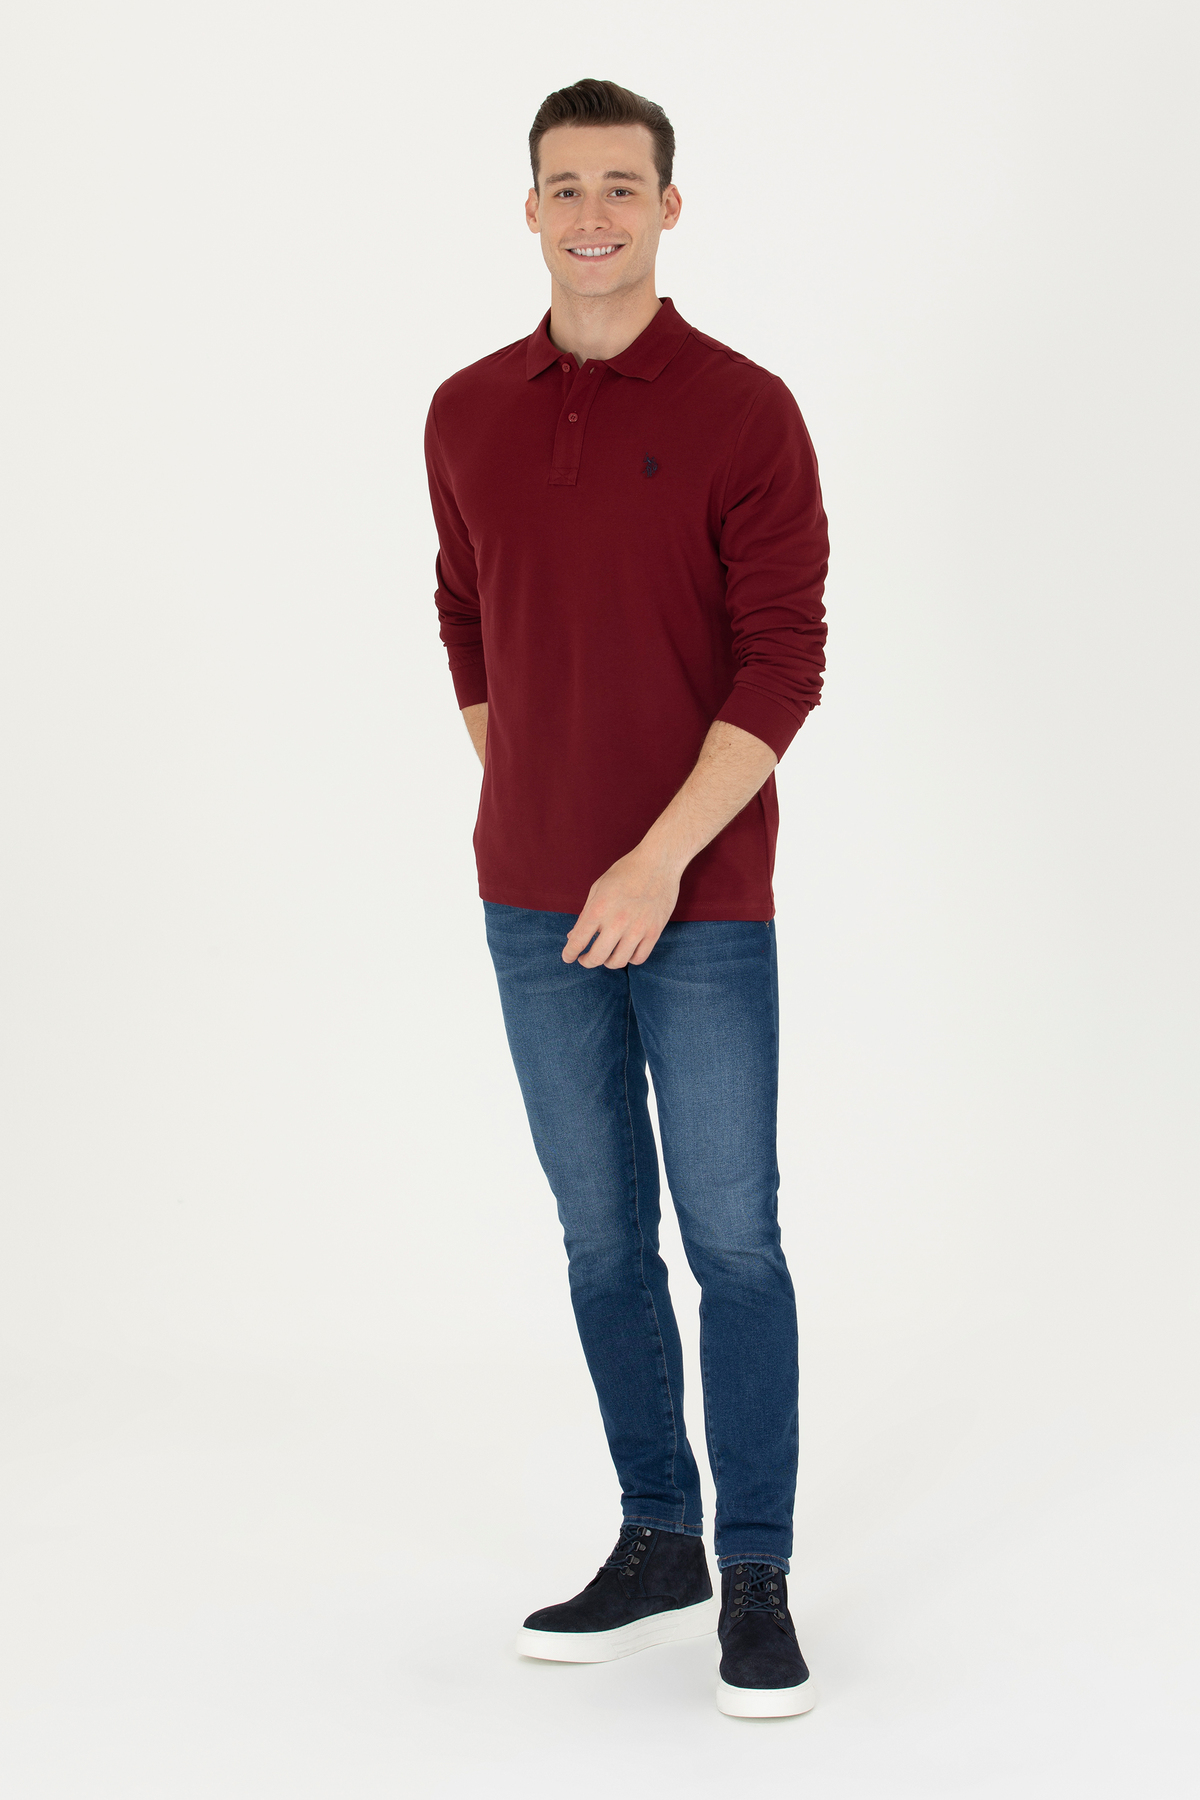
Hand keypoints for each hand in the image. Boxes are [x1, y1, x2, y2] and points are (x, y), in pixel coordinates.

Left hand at [562, 844, 683, 968]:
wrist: (659, 861)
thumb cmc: (626, 871)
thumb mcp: (599, 888)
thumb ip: (585, 914)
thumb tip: (573, 936)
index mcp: (599, 908)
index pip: (578, 941)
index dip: (569, 954)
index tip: (568, 958)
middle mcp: (617, 921)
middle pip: (597, 957)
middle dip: (586, 962)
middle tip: (585, 959)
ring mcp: (638, 928)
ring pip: (618, 962)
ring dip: (608, 962)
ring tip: (606, 955)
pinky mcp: (654, 931)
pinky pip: (639, 958)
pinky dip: (629, 959)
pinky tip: (625, 951)